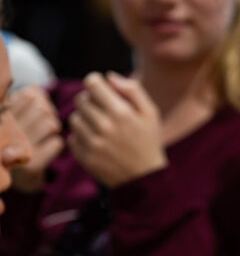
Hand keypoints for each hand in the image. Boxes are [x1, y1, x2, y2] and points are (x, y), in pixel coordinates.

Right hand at [9, 86, 63, 192]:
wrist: (18, 178)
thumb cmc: (18, 139)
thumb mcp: (15, 117)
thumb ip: (23, 100)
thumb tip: (36, 91)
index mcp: (2, 117)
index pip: (29, 95)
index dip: (40, 99)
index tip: (38, 107)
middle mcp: (5, 132)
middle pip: (41, 108)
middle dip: (49, 113)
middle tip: (45, 122)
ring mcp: (18, 150)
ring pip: (50, 124)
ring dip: (55, 127)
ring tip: (47, 134)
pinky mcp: (32, 165)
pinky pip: (57, 143)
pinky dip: (57, 143)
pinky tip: (47, 147)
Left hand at [68, 72, 166, 187]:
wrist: (146, 178)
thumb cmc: (149, 142)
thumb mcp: (151, 113)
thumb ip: (133, 90)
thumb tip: (109, 76)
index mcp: (121, 112)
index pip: (92, 83)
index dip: (96, 83)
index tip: (101, 90)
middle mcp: (104, 126)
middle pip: (81, 99)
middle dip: (90, 101)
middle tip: (102, 110)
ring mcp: (93, 143)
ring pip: (74, 118)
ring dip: (84, 119)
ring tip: (99, 126)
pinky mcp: (85, 157)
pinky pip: (72, 137)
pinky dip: (81, 137)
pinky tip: (95, 140)